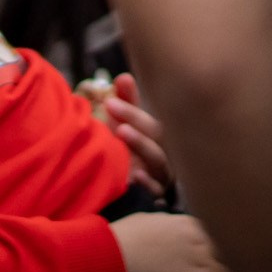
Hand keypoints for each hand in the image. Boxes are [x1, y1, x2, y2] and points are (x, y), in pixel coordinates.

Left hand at [103, 73, 170, 195]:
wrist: (131, 191)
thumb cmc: (128, 152)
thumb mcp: (123, 126)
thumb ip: (124, 103)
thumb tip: (124, 77)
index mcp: (154, 133)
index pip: (146, 115)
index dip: (131, 105)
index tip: (109, 96)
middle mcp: (162, 150)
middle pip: (155, 132)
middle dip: (135, 117)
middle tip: (110, 105)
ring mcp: (160, 172)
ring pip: (158, 158)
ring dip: (142, 143)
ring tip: (122, 131)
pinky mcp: (157, 193)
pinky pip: (157, 189)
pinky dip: (149, 182)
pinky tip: (136, 175)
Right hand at [111, 211, 240, 271]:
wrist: (107, 261)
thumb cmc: (120, 239)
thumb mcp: (145, 219)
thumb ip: (167, 223)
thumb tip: (175, 227)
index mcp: (188, 224)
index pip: (207, 237)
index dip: (200, 248)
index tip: (193, 256)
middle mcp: (199, 242)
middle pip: (216, 255)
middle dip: (209, 262)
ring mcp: (201, 266)